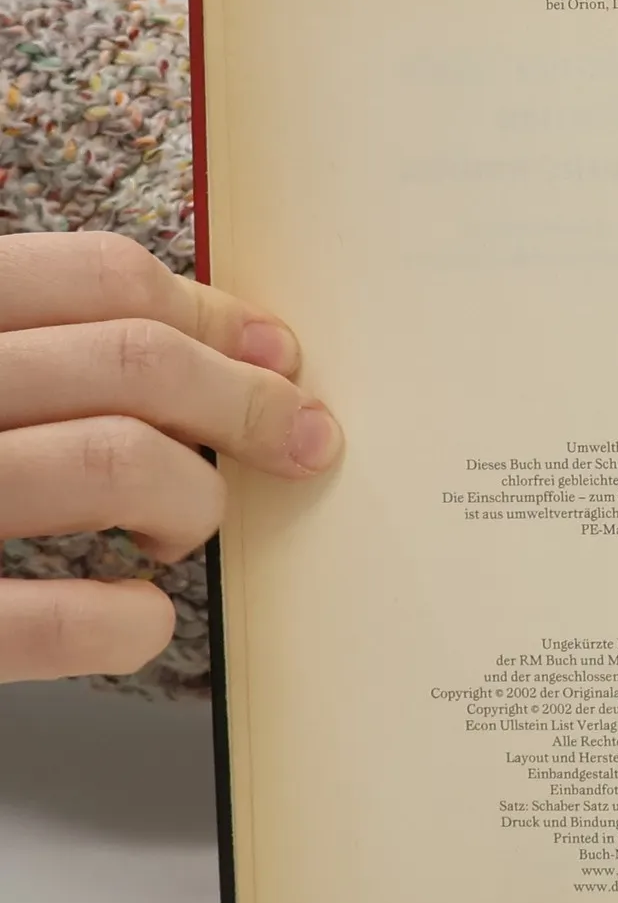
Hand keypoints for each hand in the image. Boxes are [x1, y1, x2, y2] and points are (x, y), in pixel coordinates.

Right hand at [0, 232, 341, 682]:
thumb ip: (16, 329)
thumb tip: (210, 329)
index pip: (97, 278)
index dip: (213, 316)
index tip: (280, 355)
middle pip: (130, 363)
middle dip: (247, 404)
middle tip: (304, 442)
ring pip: (112, 465)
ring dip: (191, 502)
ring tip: (183, 533)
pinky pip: (43, 623)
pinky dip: (123, 623)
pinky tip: (136, 620)